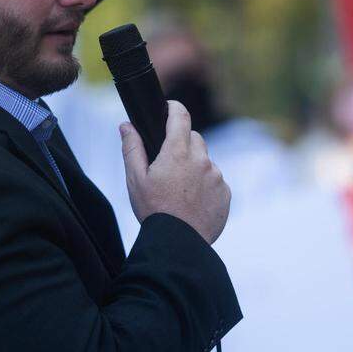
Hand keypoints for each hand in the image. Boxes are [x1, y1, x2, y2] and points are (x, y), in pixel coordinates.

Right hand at [120, 101, 229, 243]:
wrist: (178, 244)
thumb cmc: (154, 210)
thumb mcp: (135, 179)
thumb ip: (132, 148)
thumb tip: (126, 126)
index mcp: (177, 153)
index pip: (180, 117)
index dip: (174, 108)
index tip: (169, 107)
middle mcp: (202, 160)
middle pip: (194, 139)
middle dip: (182, 145)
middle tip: (168, 166)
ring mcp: (217, 177)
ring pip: (205, 162)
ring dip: (194, 168)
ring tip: (179, 191)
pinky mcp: (226, 194)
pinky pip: (215, 181)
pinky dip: (205, 186)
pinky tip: (191, 203)